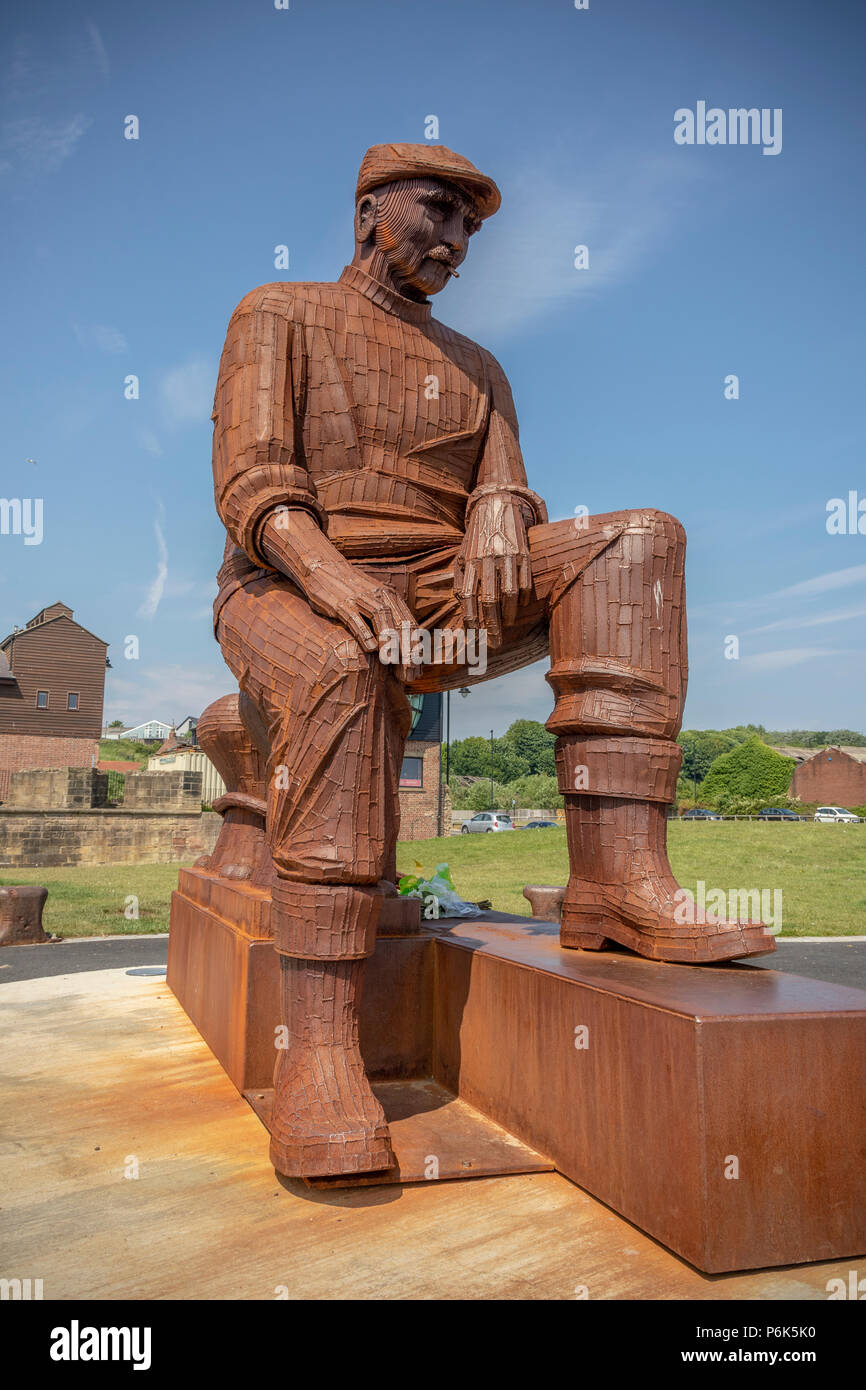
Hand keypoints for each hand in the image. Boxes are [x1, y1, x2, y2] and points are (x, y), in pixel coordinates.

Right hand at [259, 509, 419, 680]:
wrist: (324, 569)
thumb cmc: (349, 592)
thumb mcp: (372, 602)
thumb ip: (386, 620)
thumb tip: (398, 647)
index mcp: (391, 599)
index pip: (410, 626)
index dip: (416, 650)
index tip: (416, 672)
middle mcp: (381, 596)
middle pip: (400, 624)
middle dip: (408, 651)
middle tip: (409, 674)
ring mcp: (361, 598)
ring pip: (382, 620)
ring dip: (389, 642)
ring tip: (393, 662)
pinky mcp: (342, 602)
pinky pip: (355, 618)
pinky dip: (365, 632)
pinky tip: (371, 648)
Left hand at [454, 492, 532, 647]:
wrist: (496, 505)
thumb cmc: (476, 537)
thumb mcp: (461, 554)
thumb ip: (460, 579)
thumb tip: (462, 607)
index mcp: (470, 562)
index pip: (470, 598)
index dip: (472, 620)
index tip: (475, 637)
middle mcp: (488, 560)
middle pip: (490, 601)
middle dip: (492, 626)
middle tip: (494, 644)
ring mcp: (507, 557)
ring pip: (509, 594)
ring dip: (509, 615)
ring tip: (507, 626)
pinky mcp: (524, 553)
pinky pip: (525, 582)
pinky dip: (523, 597)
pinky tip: (519, 605)